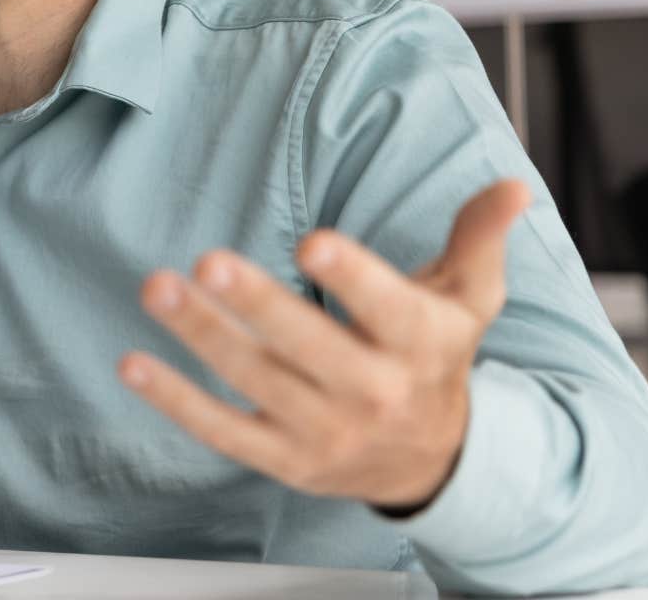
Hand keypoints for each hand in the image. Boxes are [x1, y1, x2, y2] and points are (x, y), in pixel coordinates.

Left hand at [117, 179, 531, 510]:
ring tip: (158, 286)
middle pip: (310, 347)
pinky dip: (176, 399)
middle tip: (209, 260)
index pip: (388, 310)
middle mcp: (374, 393)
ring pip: (256, 382)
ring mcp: (325, 431)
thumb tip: (513, 187)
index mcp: (421, 344)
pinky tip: (134, 363)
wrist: (431, 461)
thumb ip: (479, 239)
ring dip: (202, 335)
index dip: (353, 278)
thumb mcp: (468, 299)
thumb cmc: (435, 357)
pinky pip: (222, 430)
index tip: (313, 242)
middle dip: (258, 304)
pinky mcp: (283, 459)